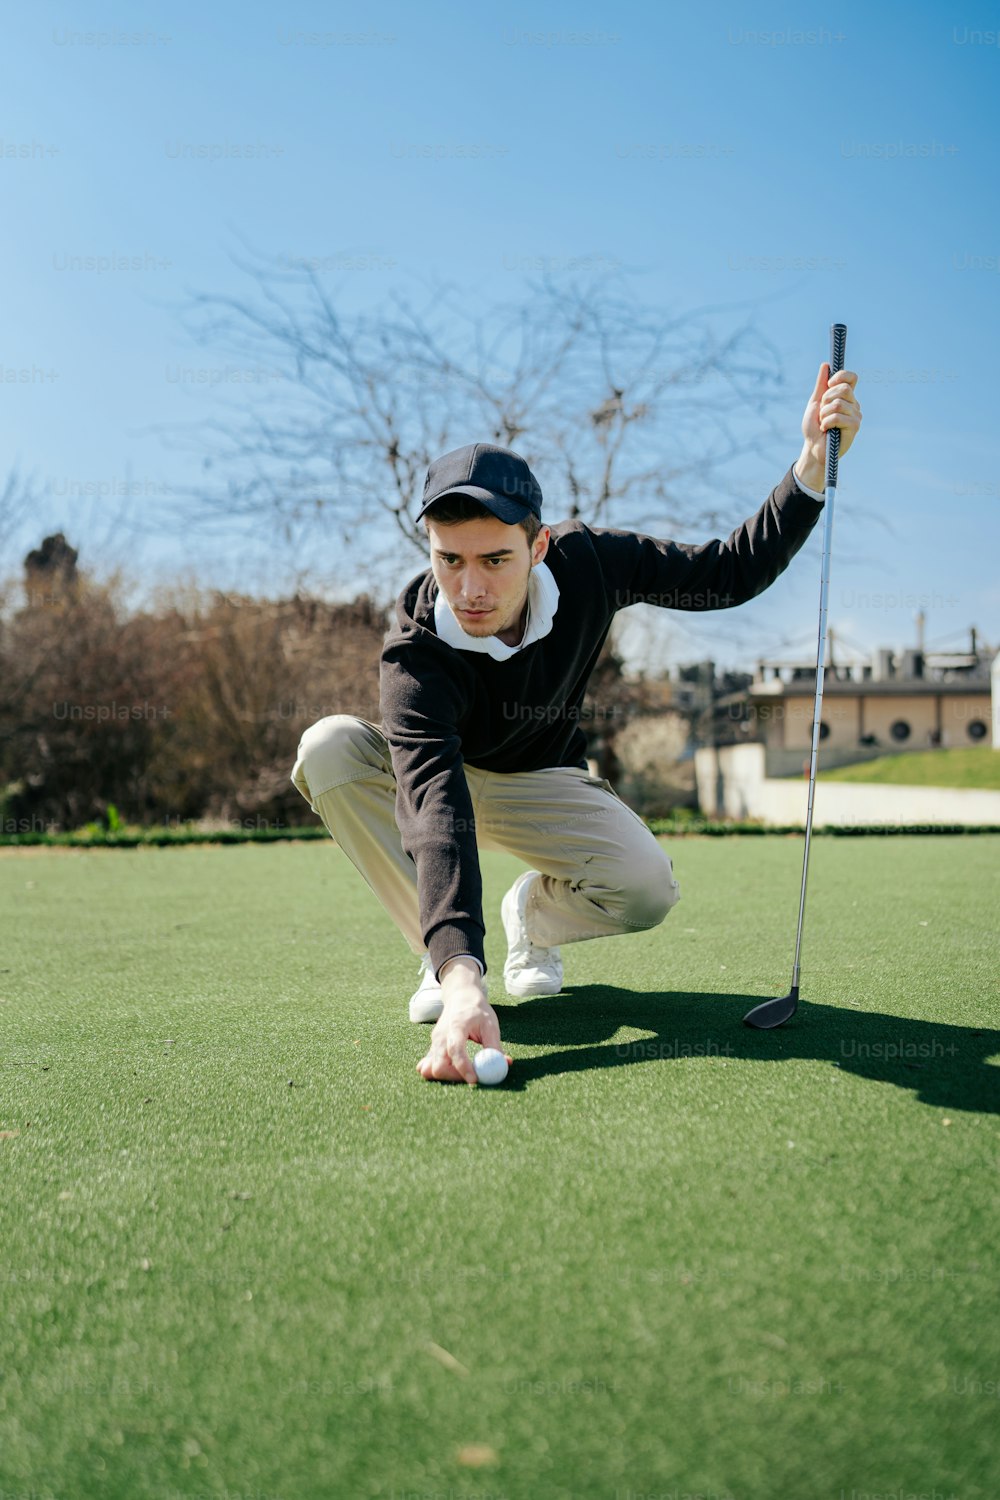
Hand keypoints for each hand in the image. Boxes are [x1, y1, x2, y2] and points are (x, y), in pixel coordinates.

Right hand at [416, 957, 511, 1085]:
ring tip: (466, 1072)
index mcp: (456, 1026)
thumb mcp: (490, 1024)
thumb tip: (504, 1065)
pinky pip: (429, 1067)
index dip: (463, 1067)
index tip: (475, 1079)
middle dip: (454, 1077)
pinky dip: (440, 1074)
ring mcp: (434, 1044)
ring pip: (431, 1069)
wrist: (460, 998)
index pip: (455, 1049)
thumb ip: (495, 1046)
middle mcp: (440, 1036)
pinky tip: (453, 1072)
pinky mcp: (433, 1049)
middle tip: (472, 1078)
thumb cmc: (477, 1011)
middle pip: (438, 1065)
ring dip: (448, 1077)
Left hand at [795, 363, 862, 489]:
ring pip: (838, 403)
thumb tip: (826, 365)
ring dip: (824, 414)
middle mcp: (854, 404)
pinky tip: (826, 430)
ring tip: (823, 423)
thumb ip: (821, 385)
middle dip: (826, 399)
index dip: (841, 376)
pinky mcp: (854, 427)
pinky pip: (837, 417)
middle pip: (843, 389)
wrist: (813, 448)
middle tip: (822, 412)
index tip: (829, 384)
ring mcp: (856, 415)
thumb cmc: (814, 428)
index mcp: (846, 397)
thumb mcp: (815, 403)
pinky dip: (826, 422)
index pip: (851, 378)